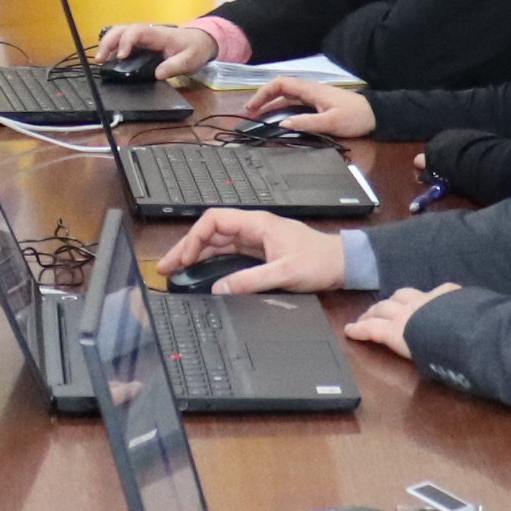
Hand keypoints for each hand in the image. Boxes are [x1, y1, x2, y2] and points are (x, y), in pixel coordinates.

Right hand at [92, 20, 218, 81]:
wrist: (200, 41)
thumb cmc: (194, 49)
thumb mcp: (189, 60)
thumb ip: (174, 66)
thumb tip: (157, 74)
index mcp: (157, 35)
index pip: (136, 32)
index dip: (126, 42)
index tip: (121, 56)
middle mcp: (147, 33)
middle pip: (122, 29)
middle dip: (109, 42)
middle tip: (100, 59)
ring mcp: (142, 37)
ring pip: (119, 33)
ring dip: (107, 44)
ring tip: (100, 60)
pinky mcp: (140, 43)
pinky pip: (123, 41)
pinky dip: (112, 48)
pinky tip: (107, 60)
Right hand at [157, 211, 344, 291]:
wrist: (343, 263)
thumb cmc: (320, 261)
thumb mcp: (284, 273)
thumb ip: (250, 281)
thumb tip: (220, 289)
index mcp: (257, 224)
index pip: (214, 221)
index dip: (194, 238)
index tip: (183, 258)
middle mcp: (253, 229)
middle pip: (211, 232)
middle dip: (187, 248)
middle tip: (167, 267)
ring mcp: (255, 240)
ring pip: (217, 243)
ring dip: (196, 255)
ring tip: (177, 271)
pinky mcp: (259, 252)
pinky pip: (228, 253)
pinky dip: (211, 261)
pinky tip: (202, 273)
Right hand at [244, 81, 376, 136]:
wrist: (375, 115)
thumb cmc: (355, 117)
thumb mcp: (331, 123)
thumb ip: (306, 122)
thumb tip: (282, 124)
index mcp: (311, 91)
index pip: (281, 84)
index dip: (264, 93)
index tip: (253, 106)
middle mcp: (310, 91)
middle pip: (280, 89)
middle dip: (263, 99)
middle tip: (250, 113)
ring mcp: (314, 97)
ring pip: (286, 97)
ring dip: (271, 105)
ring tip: (259, 118)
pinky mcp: (318, 104)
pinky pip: (295, 104)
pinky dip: (282, 109)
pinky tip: (278, 120)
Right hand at [342, 285, 459, 357]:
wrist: (468, 334)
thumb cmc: (444, 356)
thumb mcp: (425, 364)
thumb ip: (417, 355)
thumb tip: (421, 357)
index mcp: (397, 331)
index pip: (372, 329)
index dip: (358, 330)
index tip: (348, 330)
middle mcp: (407, 311)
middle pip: (382, 307)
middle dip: (371, 312)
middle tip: (365, 317)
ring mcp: (426, 299)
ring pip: (403, 294)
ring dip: (394, 300)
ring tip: (392, 304)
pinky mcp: (445, 294)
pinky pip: (437, 291)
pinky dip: (433, 296)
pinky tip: (436, 297)